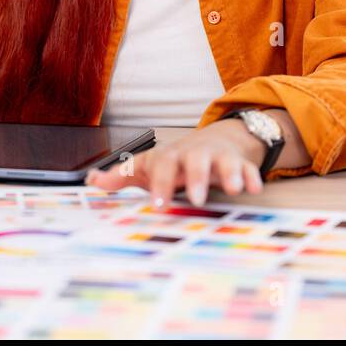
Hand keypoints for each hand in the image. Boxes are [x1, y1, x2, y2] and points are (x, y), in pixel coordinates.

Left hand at [85, 120, 264, 205]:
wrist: (214, 140)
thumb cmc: (175, 161)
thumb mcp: (148, 166)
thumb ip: (121, 176)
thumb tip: (91, 181)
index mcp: (170, 156)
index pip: (162, 166)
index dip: (160, 184)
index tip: (159, 205)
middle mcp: (194, 154)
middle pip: (194, 161)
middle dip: (196, 178)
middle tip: (196, 200)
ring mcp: (217, 157)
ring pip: (224, 162)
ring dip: (228, 174)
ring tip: (234, 190)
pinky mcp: (238, 163)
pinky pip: (247, 169)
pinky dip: (252, 177)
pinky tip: (255, 189)